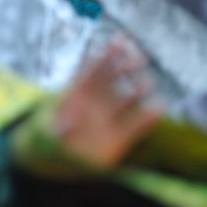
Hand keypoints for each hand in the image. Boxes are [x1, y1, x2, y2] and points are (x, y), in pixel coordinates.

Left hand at [52, 36, 159, 167]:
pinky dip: (147, 118)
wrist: (56, 167)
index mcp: (76, 97)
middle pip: (113, 81)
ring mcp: (108, 120)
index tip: (121, 40)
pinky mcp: (118, 139)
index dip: (108, 54)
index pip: (94, 70)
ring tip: (149, 82)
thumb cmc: (49, 146)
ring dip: (138, 90)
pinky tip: (159, 108)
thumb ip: (58, 130)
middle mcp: (95, 104)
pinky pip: (136, 125)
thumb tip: (68, 123)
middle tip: (140, 58)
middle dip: (126, 67)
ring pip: (126, 99)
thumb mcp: (48, 138)